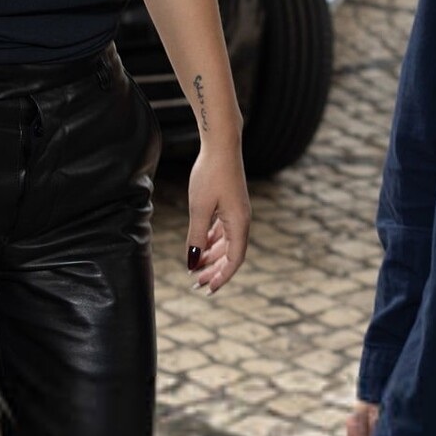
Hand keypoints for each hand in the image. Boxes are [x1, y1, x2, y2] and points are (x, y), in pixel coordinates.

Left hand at [185, 142, 249, 292]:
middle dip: (214, 270)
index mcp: (239, 224)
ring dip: (211, 256)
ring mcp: (237, 213)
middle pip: (231, 255)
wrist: (221, 145)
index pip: (234, 260)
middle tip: (196, 283)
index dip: (222, 277)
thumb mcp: (199, 209)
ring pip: (226, 243)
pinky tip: (200, 246)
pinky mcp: (230, 205)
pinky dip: (212, 241)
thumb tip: (193, 261)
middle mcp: (242, 221)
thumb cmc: (210, 175)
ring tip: (195, 267)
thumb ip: (196, 236)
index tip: (208, 289)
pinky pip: (223, 230)